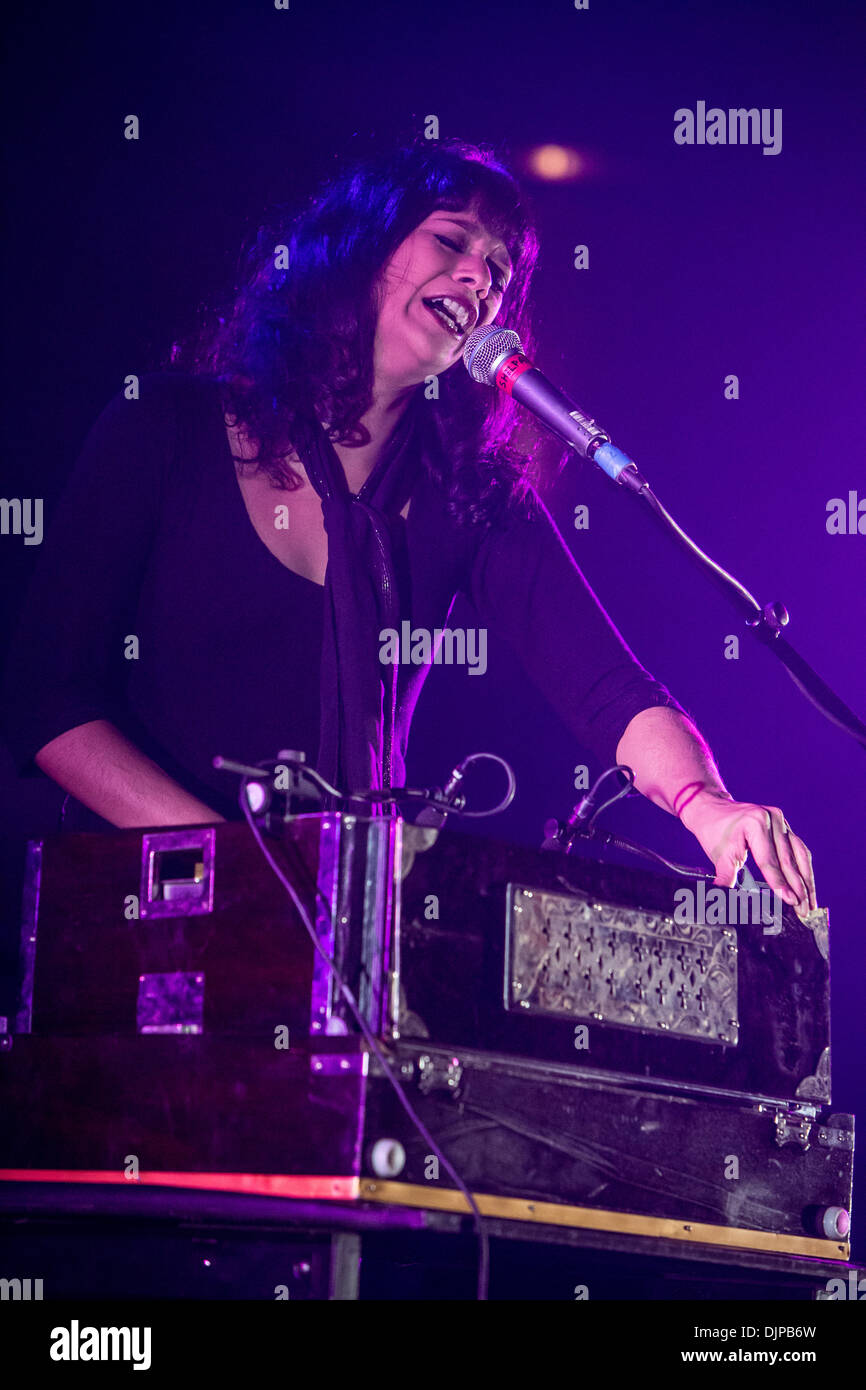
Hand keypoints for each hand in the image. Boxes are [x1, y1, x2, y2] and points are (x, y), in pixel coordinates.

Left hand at [680, 792, 815, 913]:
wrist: (713, 809)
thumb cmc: (714, 832)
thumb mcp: (719, 856)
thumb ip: (726, 879)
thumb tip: (723, 900)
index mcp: (755, 824)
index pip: (770, 860)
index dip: (780, 883)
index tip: (791, 901)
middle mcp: (772, 819)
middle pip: (789, 859)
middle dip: (798, 888)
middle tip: (804, 910)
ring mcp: (781, 821)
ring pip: (800, 855)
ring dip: (807, 881)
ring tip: (811, 903)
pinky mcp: (785, 825)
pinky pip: (798, 849)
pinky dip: (804, 868)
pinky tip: (808, 886)